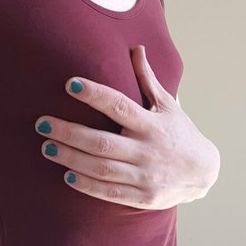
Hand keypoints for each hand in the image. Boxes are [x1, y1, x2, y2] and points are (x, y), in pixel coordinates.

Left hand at [34, 45, 219, 209]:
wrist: (203, 173)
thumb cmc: (180, 133)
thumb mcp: (167, 105)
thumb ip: (147, 79)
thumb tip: (136, 48)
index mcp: (152, 124)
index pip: (119, 106)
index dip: (95, 94)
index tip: (70, 84)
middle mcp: (148, 150)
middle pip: (101, 142)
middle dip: (69, 132)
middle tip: (42, 123)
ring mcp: (145, 176)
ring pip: (101, 168)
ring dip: (70, 158)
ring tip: (46, 147)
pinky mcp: (142, 197)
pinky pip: (109, 193)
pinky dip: (87, 185)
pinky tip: (67, 175)